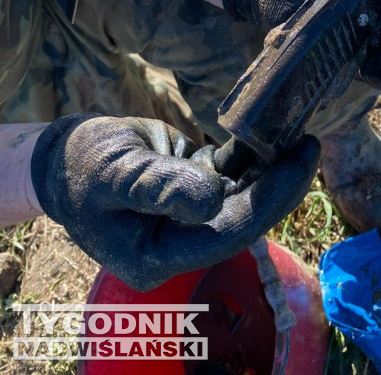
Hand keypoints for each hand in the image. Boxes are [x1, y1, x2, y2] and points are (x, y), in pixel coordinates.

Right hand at [30, 113, 319, 290]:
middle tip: (309, 144)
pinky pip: (230, 173)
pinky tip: (273, 132)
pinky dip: (251, 154)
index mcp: (160, 254)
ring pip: (243, 194)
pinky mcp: (195, 189)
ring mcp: (191, 215)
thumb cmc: (82, 166)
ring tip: (300, 133)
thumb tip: (213, 199)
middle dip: (280, 184)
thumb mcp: (115, 175)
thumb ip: (161, 187)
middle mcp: (182, 241)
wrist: (65, 157)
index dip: (269, 201)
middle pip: (243, 216)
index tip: (300, 163)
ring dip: (271, 166)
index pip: (227, 233)